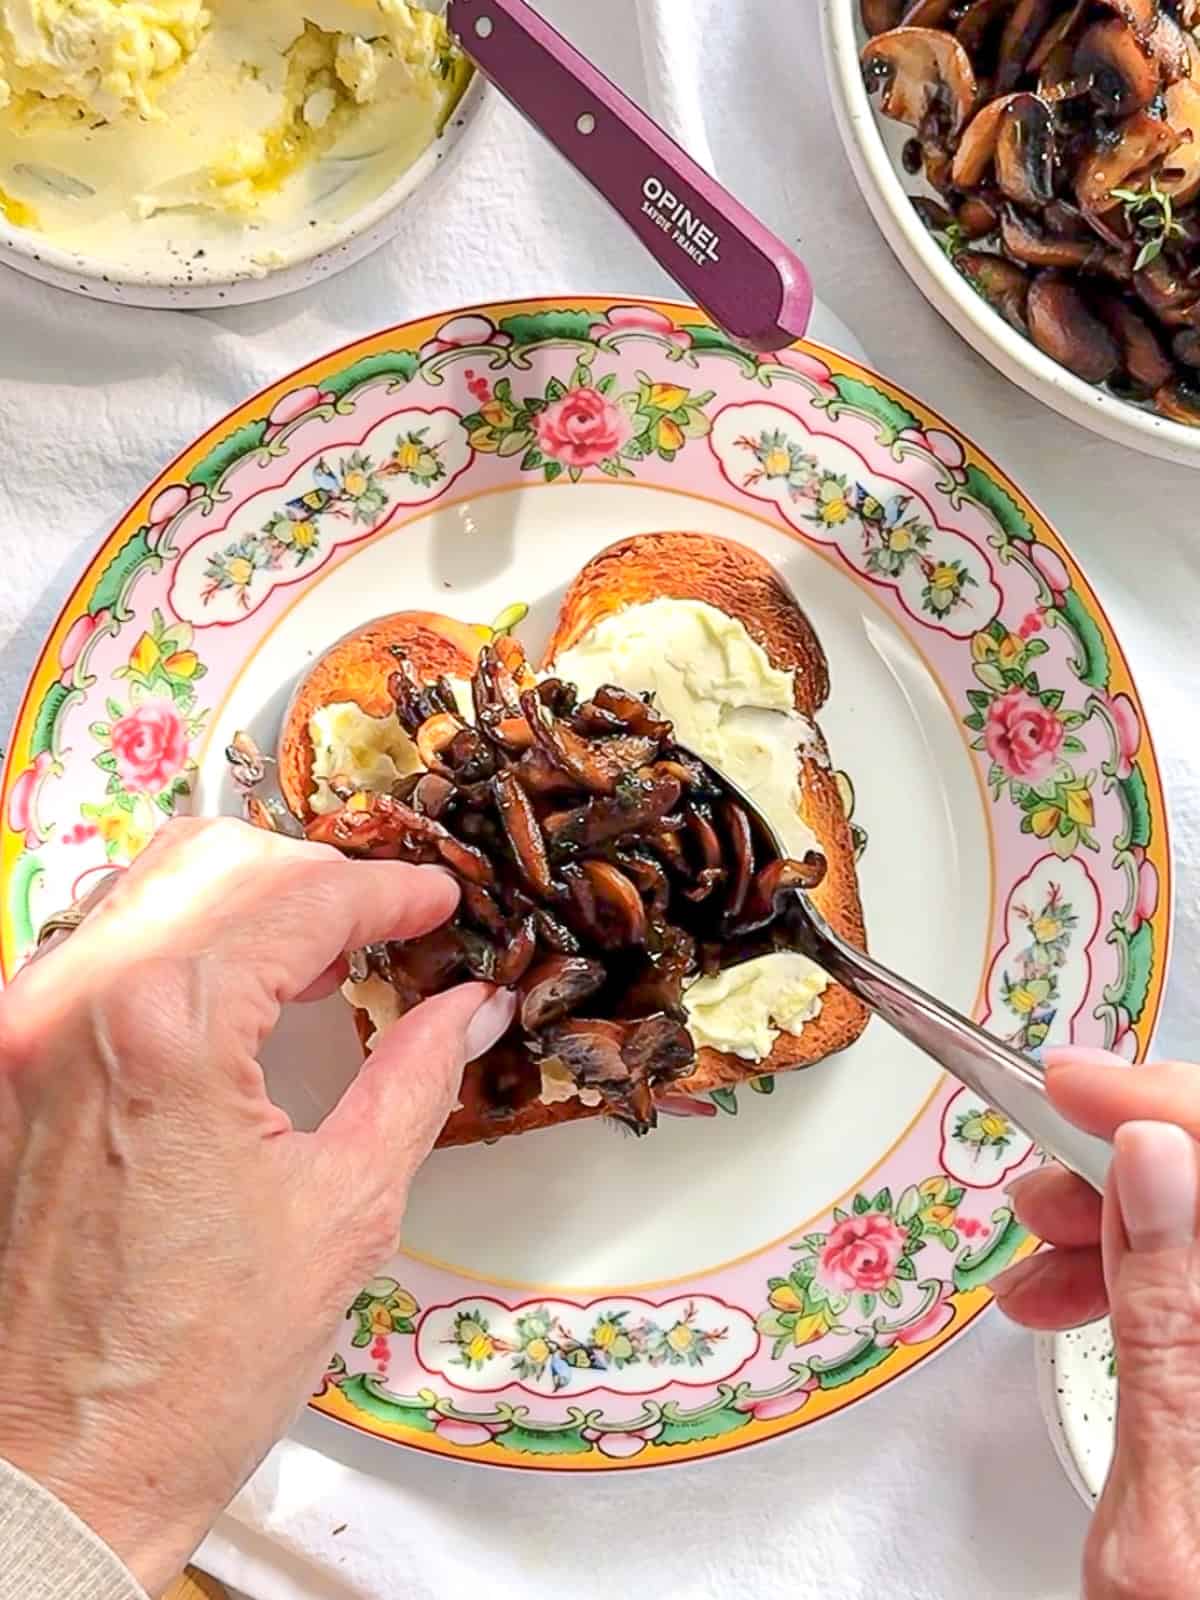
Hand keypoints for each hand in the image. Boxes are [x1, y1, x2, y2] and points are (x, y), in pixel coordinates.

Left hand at [0, 818, 515, 1594]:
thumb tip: (468, 1008)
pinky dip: (180, 938)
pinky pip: (99, 945)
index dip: (389, 891)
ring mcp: (25, 1031)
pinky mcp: (6, 1065)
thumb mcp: (345, 1212)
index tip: (438, 900)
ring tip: (321, 953)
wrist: (55, 1469)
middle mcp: (76, 1004)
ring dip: (247, 897)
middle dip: (320, 877)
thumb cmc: (189, 1372)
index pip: (299, 897)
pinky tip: (234, 989)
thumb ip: (416, 1078)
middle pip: (219, 859)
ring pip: (151, 885)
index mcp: (166, 1030)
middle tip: (389, 923)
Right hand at [993, 1047, 1199, 1598]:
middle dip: (1132, 1161)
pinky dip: (1133, 1269)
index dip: (1169, 1102)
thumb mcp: (1167, 1516)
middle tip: (1044, 1191)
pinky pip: (1194, 1284)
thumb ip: (1169, 1326)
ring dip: (1119, 1217)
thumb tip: (1152, 1164)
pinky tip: (1073, 1291)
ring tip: (1039, 1249)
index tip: (1075, 1087)